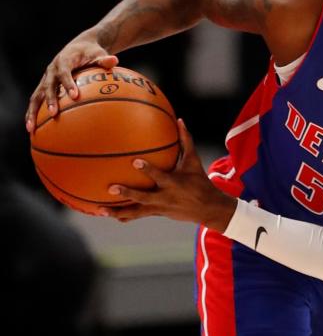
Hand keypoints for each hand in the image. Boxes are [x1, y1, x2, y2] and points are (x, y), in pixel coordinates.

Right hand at [26, 32, 117, 131]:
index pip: (64, 72)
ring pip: (36, 96)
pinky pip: (37, 101)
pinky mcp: (44, 87)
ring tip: (31, 128)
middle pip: (48, 85)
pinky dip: (33, 114)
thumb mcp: (98, 54)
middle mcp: (51, 70)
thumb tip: (114, 60)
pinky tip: (33, 129)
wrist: (78, 48)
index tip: (75, 96)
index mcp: (64, 61)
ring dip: (32, 112)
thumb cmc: (91, 53)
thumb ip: (104, 60)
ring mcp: (46, 79)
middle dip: (50, 100)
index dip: (68, 83)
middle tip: (54, 114)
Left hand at [98, 119, 237, 230]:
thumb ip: (186, 141)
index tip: (134, 161)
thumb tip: (180, 120)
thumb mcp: (194, 162)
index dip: (148, 170)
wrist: (209, 208)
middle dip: (128, 193)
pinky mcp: (157, 213)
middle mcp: (166, 197)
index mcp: (175, 183)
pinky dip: (124, 216)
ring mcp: (160, 207)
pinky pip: (138, 215)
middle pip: (144, 197)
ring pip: (137, 212)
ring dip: (118, 211)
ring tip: (101, 210)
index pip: (160, 176)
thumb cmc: (200, 181)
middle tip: (111, 188)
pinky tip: (109, 214)